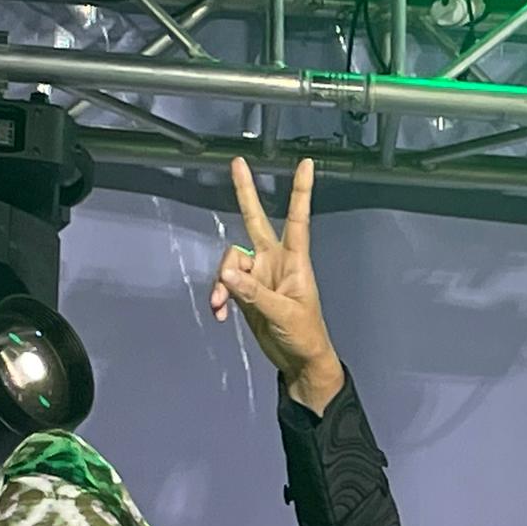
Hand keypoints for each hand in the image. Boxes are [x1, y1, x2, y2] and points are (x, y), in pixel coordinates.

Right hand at [210, 156, 344, 413]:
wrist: (298, 362)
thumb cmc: (304, 335)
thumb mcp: (283, 314)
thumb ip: (254, 293)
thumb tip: (228, 273)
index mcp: (294, 260)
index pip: (297, 219)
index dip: (300, 192)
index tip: (307, 164)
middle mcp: (274, 260)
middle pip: (255, 220)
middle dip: (245, 193)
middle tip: (237, 163)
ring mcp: (258, 275)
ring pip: (230, 261)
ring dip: (222, 281)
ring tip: (220, 304)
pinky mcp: (246, 292)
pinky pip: (225, 283)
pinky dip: (219, 295)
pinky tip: (219, 312)